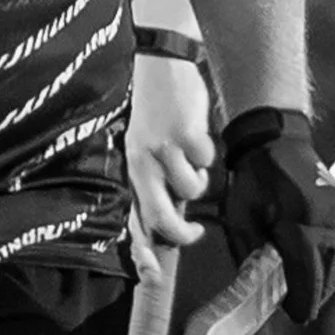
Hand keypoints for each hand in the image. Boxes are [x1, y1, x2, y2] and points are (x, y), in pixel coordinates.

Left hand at [127, 47, 215, 255]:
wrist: (159, 60)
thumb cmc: (149, 107)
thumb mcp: (139, 145)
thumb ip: (149, 180)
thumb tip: (167, 219)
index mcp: (126, 168)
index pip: (130, 219)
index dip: (141, 252)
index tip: (153, 274)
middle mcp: (140, 163)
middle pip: (160, 217)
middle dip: (181, 235)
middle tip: (194, 234)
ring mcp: (163, 148)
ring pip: (190, 190)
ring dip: (198, 183)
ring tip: (192, 164)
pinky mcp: (186, 133)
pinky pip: (206, 161)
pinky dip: (208, 156)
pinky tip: (198, 137)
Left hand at [206, 109, 334, 325]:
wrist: (275, 138)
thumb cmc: (252, 178)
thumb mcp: (240, 221)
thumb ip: (253, 259)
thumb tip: (262, 292)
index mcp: (299, 223)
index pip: (307, 277)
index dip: (302, 302)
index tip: (297, 317)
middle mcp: (327, 220)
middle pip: (327, 274)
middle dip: (313, 295)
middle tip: (298, 310)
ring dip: (324, 280)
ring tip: (306, 293)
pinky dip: (330, 262)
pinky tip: (317, 269)